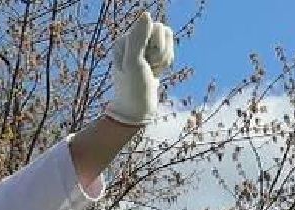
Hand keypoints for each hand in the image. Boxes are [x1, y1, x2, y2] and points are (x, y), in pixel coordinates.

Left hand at [104, 12, 175, 126]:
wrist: (136, 109)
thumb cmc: (132, 88)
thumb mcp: (134, 63)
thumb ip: (139, 38)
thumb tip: (146, 15)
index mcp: (124, 40)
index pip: (154, 27)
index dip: (155, 45)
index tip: (144, 62)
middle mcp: (133, 40)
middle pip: (162, 30)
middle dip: (161, 51)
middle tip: (149, 68)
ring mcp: (143, 47)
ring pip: (168, 39)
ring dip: (165, 57)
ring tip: (153, 70)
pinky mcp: (152, 55)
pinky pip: (169, 49)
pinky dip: (167, 61)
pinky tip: (157, 72)